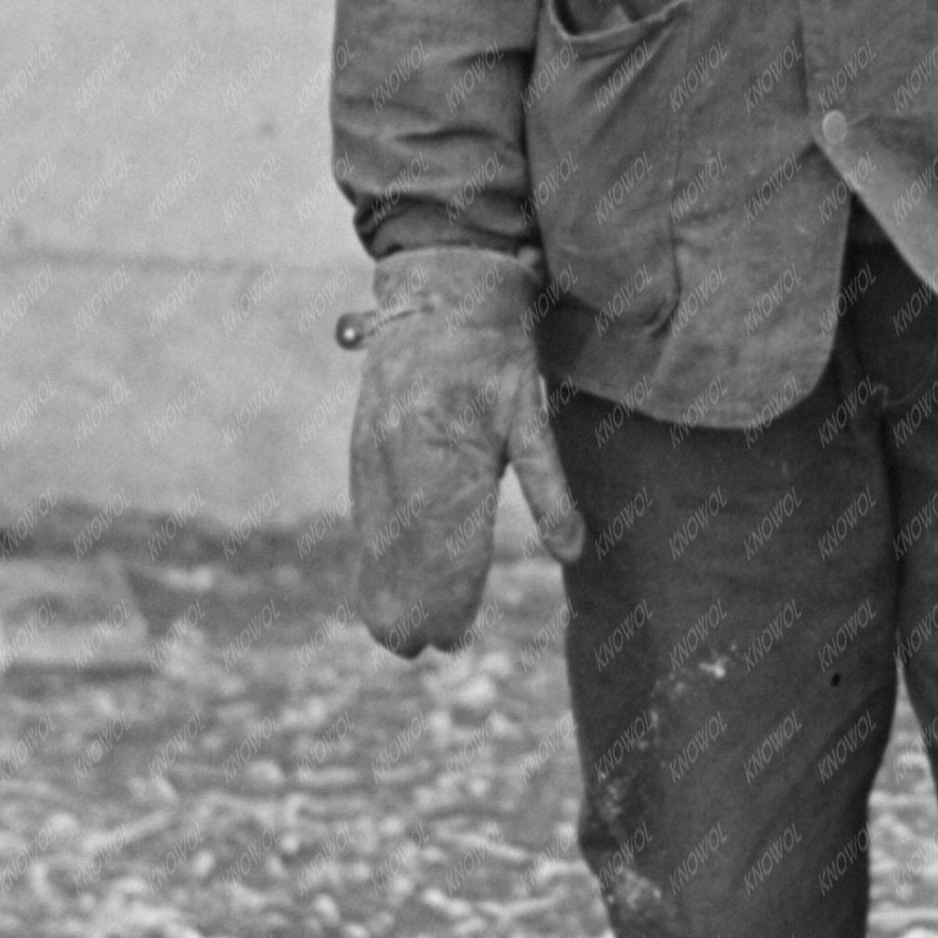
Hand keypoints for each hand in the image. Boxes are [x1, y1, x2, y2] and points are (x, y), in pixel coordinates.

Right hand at [348, 246, 585, 655]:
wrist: (438, 291)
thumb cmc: (496, 351)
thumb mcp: (531, 413)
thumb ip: (549, 487)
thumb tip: (573, 552)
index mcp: (451, 452)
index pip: (449, 543)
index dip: (450, 594)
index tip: (456, 635)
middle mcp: (405, 458)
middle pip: (406, 551)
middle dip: (415, 603)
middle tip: (428, 647)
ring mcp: (376, 452)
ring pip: (378, 537)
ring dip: (387, 587)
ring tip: (398, 636)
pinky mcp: (363, 446)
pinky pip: (364, 512)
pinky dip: (370, 553)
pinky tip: (375, 581)